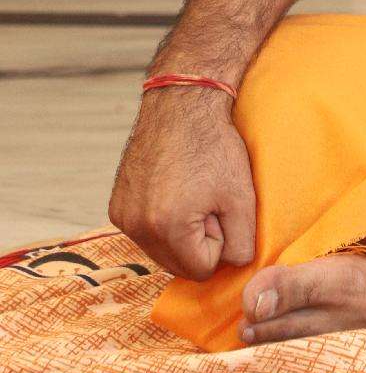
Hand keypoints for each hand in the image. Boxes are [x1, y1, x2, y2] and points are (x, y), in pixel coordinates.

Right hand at [109, 87, 256, 280]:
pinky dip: (160, 221)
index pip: (202, 269)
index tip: (218, 206)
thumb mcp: (243, 197)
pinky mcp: (116, 206)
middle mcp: (137, 226)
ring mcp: (122, 216)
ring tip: (190, 193)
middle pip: (177, 265)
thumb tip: (233, 266)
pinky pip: (144, 233)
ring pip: (160, 251)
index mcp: (168, 227)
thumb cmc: (215, 145)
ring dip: (178, 233)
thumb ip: (243, 244)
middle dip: (197, 241)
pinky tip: (172, 191)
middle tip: (206, 200)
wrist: (182, 103)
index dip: (218, 240)